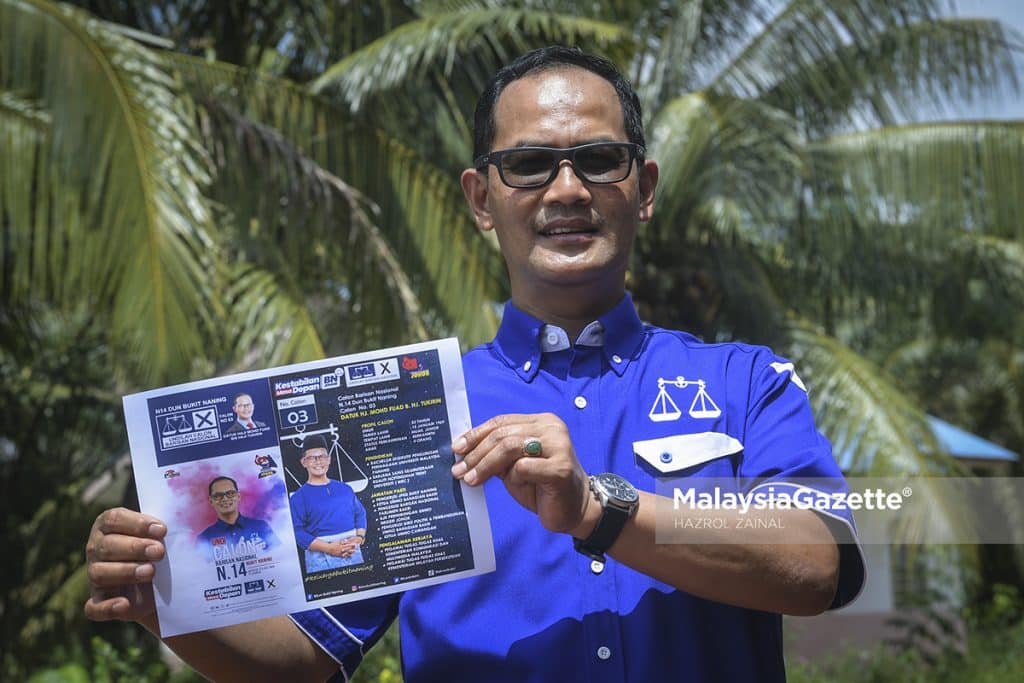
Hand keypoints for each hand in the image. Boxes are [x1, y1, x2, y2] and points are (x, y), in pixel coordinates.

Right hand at [84, 507, 166, 623]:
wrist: (162, 583)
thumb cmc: (159, 549)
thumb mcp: (161, 536)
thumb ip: (162, 529)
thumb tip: (169, 528)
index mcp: (108, 526)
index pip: (113, 519)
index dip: (137, 523)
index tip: (162, 530)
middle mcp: (97, 549)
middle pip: (106, 546)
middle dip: (135, 548)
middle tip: (159, 552)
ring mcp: (96, 576)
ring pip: (98, 573)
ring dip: (125, 572)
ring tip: (151, 572)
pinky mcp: (100, 601)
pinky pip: (94, 608)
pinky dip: (107, 607)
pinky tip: (124, 604)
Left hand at [451, 413, 592, 535]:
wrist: (574, 510)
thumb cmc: (542, 487)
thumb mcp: (515, 466)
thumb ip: (497, 454)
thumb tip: (463, 452)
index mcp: (541, 422)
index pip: (501, 422)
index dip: (476, 434)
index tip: (457, 449)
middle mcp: (552, 428)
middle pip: (503, 434)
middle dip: (476, 453)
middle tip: (459, 471)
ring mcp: (559, 446)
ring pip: (510, 447)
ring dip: (486, 465)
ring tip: (471, 480)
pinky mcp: (560, 468)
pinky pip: (523, 467)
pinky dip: (513, 477)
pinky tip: (514, 486)